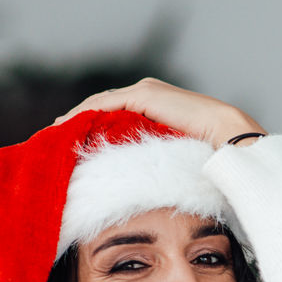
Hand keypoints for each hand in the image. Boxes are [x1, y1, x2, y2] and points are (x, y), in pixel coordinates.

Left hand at [54, 77, 267, 148]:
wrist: (231, 139)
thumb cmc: (210, 158)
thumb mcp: (171, 161)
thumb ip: (152, 164)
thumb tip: (133, 189)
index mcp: (155, 109)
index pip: (113, 117)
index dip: (88, 130)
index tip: (68, 149)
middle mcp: (147, 95)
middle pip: (100, 109)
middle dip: (75, 125)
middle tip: (50, 144)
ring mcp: (145, 92)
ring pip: (97, 106)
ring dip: (73, 120)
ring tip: (51, 137)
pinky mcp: (144, 95)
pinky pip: (103, 104)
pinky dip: (82, 115)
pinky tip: (64, 128)